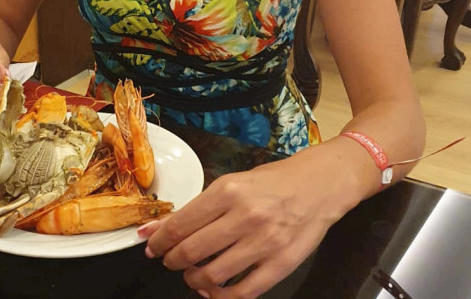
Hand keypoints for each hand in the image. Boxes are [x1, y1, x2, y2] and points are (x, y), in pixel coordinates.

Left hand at [138, 156, 348, 298]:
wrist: (319, 185)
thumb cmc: (272, 182)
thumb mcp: (231, 184)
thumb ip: (196, 208)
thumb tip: (158, 227)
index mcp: (228, 191)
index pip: (181, 224)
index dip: (160, 240)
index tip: (152, 246)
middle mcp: (245, 216)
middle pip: (192, 250)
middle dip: (172, 260)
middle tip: (169, 260)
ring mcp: (265, 243)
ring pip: (213, 274)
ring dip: (193, 279)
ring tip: (191, 274)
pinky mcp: (281, 264)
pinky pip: (242, 292)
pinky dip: (220, 296)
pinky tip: (212, 289)